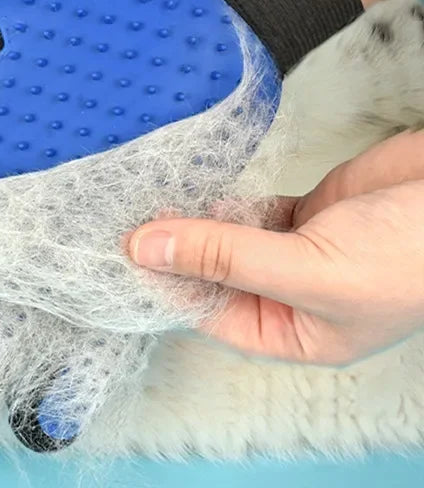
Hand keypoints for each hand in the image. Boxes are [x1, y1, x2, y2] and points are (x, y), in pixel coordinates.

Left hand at [128, 130, 423, 364]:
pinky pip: (247, 209)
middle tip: (128, 219)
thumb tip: (148, 249)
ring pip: (227, 238)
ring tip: (152, 200)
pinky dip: (221, 199)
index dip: (168, 286)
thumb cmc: (408, 255)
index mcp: (297, 332)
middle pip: (215, 274)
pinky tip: (194, 187)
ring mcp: (296, 249)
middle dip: (176, 250)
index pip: (212, 314)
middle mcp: (292, 294)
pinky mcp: (302, 209)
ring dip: (195, 221)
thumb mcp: (309, 269)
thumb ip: (225, 256)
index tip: (124, 256)